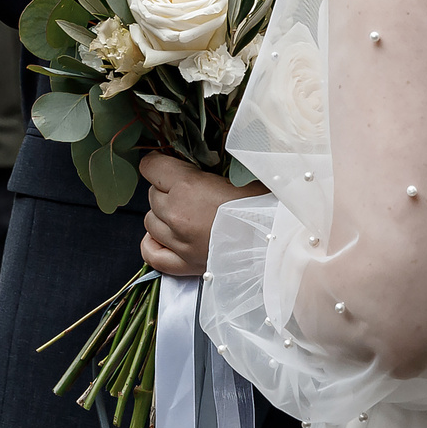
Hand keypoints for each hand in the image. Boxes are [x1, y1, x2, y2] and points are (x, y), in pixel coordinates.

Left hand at [139, 151, 266, 278]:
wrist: (276, 243)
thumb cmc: (262, 206)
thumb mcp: (236, 175)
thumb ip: (208, 172)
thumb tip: (195, 169)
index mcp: (187, 186)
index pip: (151, 167)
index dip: (159, 163)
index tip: (169, 164)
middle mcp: (175, 214)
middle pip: (152, 194)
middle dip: (166, 189)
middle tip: (189, 191)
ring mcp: (177, 242)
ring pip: (150, 221)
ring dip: (162, 215)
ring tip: (183, 213)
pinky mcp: (183, 264)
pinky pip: (151, 253)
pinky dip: (153, 243)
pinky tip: (164, 236)